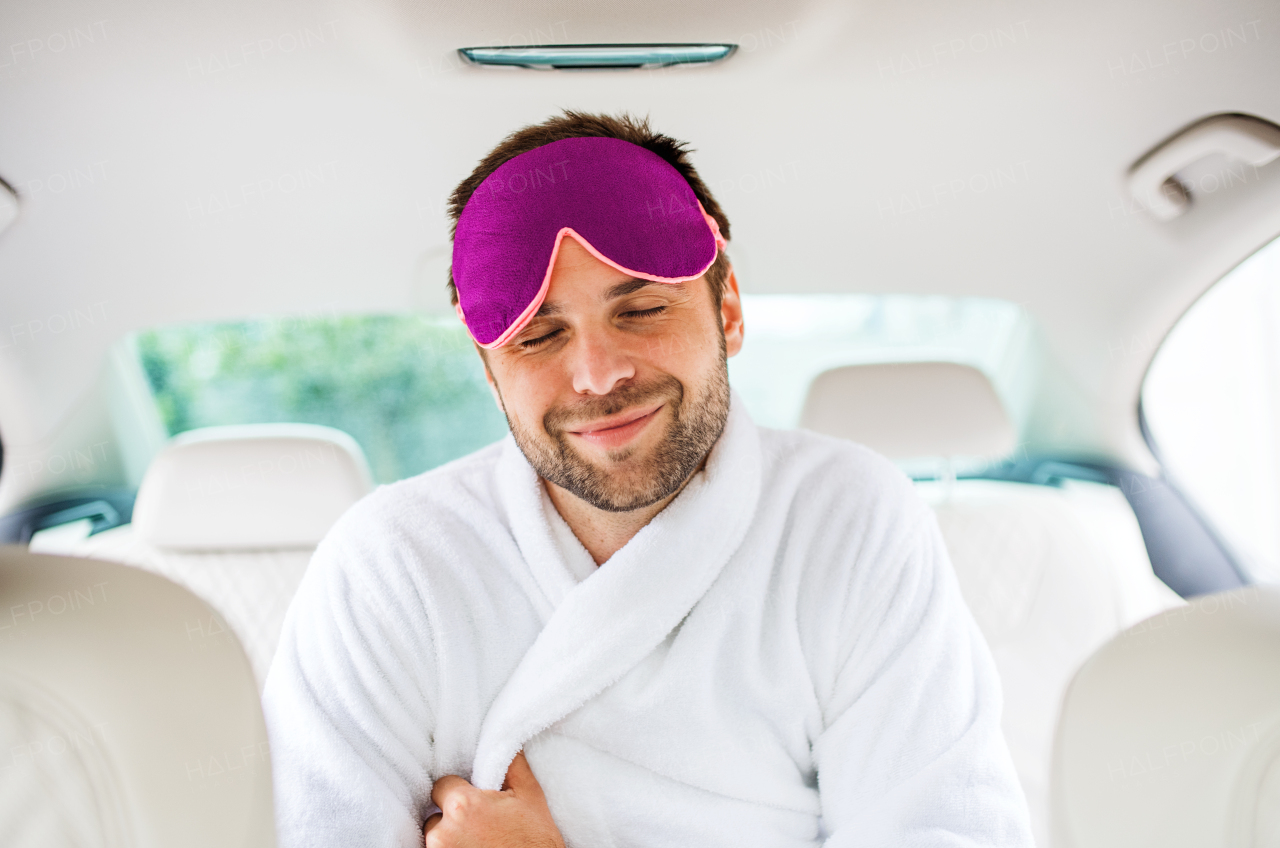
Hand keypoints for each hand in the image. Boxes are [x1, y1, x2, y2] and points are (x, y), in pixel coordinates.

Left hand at [424, 751, 564, 847]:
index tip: (475, 801)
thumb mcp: (530, 796)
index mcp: (463, 806)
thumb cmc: (535, 841)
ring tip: (477, 841)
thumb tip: (504, 738)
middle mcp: (443, 833)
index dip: (459, 790)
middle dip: (452, 817)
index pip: (442, 785)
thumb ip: (512, 763)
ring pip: (435, 837)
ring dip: (450, 837)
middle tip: (479, 825)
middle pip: (435, 814)